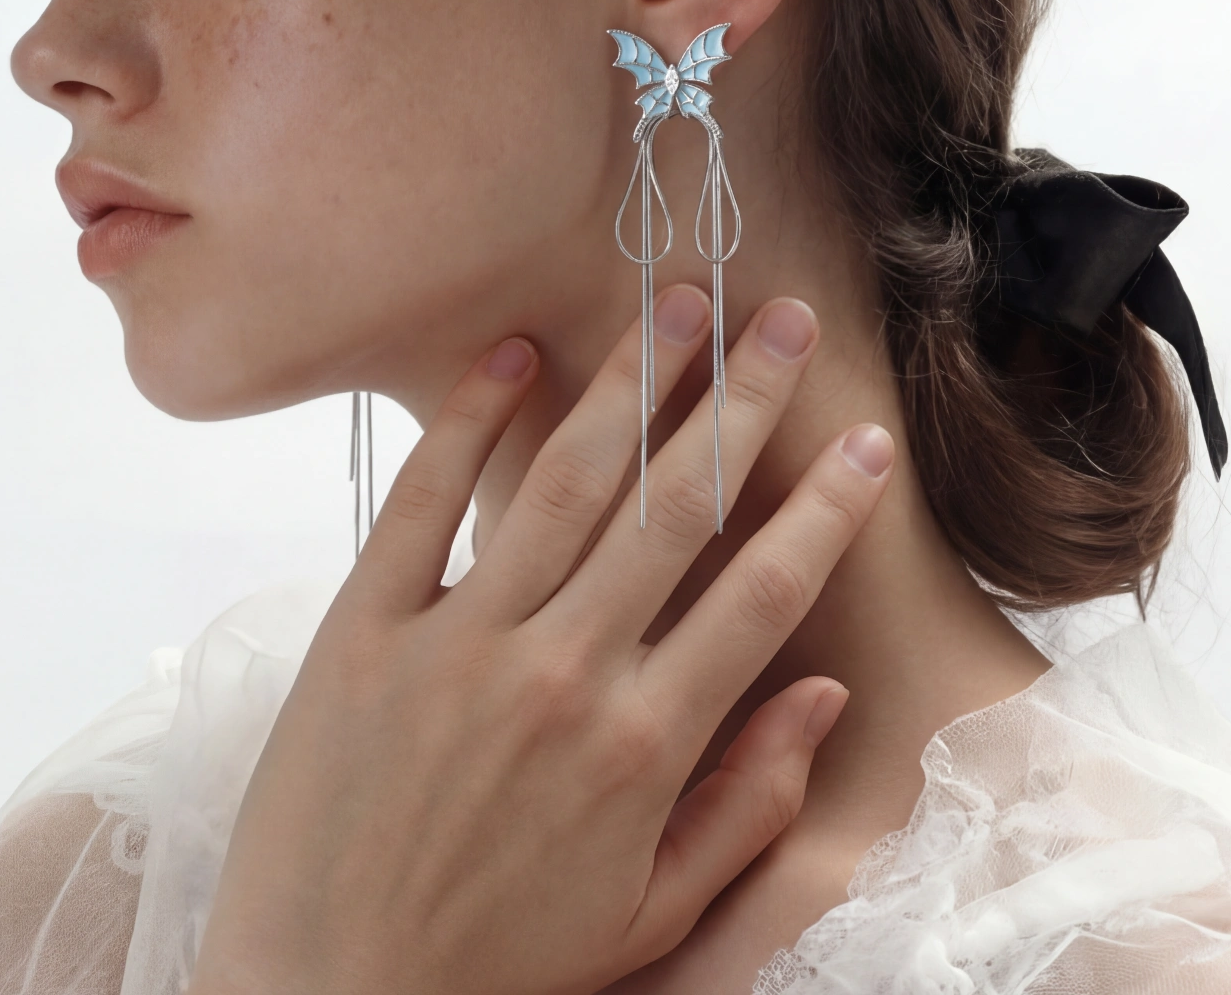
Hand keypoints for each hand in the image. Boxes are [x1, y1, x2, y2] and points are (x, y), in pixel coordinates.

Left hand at [188, 287, 893, 994]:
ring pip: (565, 481)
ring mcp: (457, 643)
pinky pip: (422, 501)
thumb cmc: (499, 966)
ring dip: (632, 381)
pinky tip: (511, 352)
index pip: (760, 594)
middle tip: (788, 320)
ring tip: (681, 302)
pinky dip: (466, 419)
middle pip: (674, 507)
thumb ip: (747, 804)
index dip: (824, 510)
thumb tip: (826, 694)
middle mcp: (561, 673)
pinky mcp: (363, 629)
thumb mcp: (649, 917)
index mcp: (641, 746)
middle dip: (743, 402)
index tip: (867, 441)